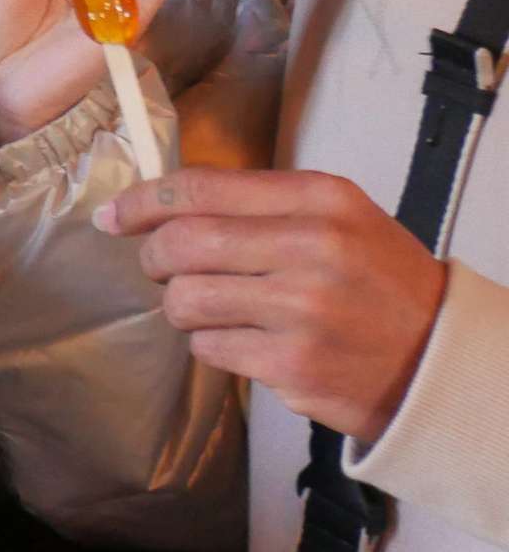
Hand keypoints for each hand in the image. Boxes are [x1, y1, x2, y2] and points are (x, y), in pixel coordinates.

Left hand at [96, 168, 443, 440]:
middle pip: (181, 242)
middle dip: (154, 257)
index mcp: (320, 199)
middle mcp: (312, 248)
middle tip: (162, 268)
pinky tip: (247, 341)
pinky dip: (212, 345)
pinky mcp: (292, 363)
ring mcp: (302, 309)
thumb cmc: (375, 283)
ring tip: (214, 307)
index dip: (143, 201)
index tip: (114, 215)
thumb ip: (255, 204)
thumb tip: (154, 202)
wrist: (437, 357)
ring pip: (185, 299)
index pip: (200, 189)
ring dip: (183, 307)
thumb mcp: (335, 219)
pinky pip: (208, 347)